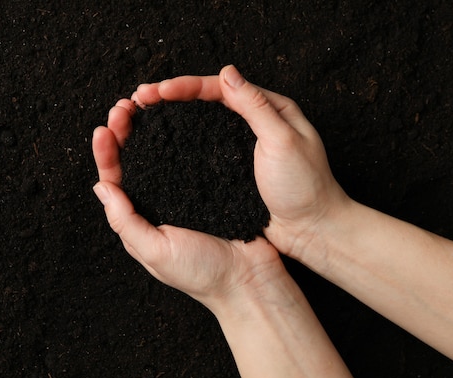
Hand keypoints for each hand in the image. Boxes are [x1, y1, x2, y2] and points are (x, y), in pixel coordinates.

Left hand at [92, 97, 284, 314]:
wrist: (251, 278)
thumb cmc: (203, 273)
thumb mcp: (156, 252)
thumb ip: (126, 222)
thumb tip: (101, 187)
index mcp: (141, 221)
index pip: (115, 181)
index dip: (107, 154)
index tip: (105, 128)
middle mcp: (159, 204)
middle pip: (134, 162)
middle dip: (124, 133)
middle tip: (124, 107)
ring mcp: (185, 193)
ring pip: (160, 154)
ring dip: (148, 129)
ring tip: (142, 105)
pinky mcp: (210, 185)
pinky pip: (190, 156)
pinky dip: (180, 135)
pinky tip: (177, 119)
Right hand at [131, 65, 350, 259]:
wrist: (312, 229)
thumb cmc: (305, 186)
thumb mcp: (283, 141)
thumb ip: (256, 106)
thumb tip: (227, 74)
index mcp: (270, 108)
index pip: (221, 88)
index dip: (187, 87)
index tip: (159, 92)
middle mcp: (253, 123)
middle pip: (206, 102)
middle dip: (171, 98)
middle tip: (140, 99)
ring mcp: (241, 147)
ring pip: (200, 124)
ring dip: (171, 119)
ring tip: (142, 117)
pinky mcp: (232, 170)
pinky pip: (203, 149)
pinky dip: (180, 144)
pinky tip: (160, 145)